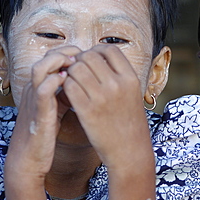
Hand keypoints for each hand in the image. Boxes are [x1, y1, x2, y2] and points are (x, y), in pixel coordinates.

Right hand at [4, 46, 79, 199]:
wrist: (29, 156)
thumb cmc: (45, 131)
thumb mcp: (57, 106)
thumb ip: (67, 92)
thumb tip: (86, 81)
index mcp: (40, 85)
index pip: (52, 57)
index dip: (69, 51)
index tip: (87, 54)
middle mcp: (35, 87)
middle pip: (46, 57)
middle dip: (65, 51)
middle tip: (84, 53)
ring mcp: (34, 98)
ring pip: (40, 69)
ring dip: (58, 61)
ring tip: (75, 61)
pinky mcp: (38, 112)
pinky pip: (42, 90)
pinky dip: (54, 81)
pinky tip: (67, 79)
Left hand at [63, 44, 154, 199]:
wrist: (130, 149)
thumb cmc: (129, 120)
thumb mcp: (133, 93)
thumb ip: (118, 74)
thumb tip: (95, 55)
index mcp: (131, 78)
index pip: (109, 49)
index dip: (96, 50)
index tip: (92, 58)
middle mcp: (117, 84)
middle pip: (89, 56)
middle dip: (80, 60)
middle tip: (79, 70)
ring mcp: (102, 97)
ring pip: (76, 70)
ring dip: (71, 73)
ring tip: (75, 82)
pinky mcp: (87, 111)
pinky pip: (69, 87)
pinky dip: (66, 87)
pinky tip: (72, 93)